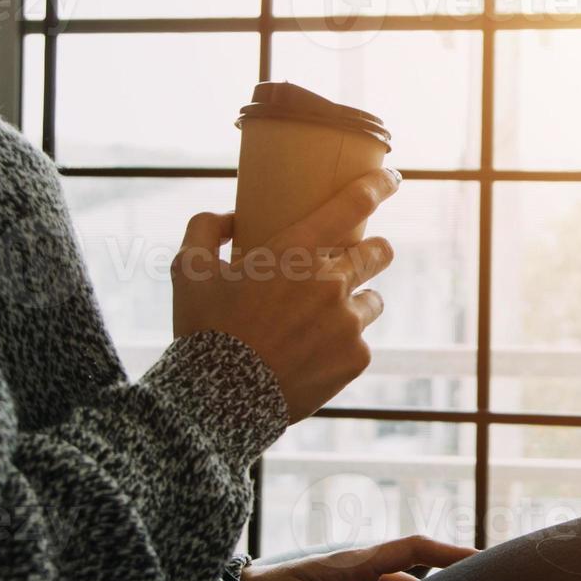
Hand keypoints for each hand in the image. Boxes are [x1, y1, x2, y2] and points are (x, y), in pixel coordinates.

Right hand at [170, 169, 401, 422]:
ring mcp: (348, 322)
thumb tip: (231, 218)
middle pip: (379, 252)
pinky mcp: (356, 358)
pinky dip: (342, 345)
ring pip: (371, 300)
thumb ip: (206, 230)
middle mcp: (331, 282)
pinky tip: (312, 356)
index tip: (392, 179)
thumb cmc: (203, 331)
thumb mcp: (188, 271)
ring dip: (354, 303)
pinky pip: (360, 342)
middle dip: (371, 251)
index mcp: (295, 252)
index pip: (354, 204)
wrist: (219, 402)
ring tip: (319, 322)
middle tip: (352, 261)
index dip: (379, 185)